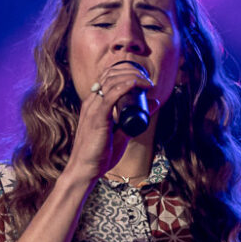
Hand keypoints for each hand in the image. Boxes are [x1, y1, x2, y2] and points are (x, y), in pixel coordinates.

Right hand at [63, 62, 152, 181]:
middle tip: (148, 81)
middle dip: (132, 72)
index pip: (109, 76)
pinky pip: (109, 97)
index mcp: (95, 103)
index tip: (145, 80)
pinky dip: (123, 86)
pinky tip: (135, 83)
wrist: (85, 170)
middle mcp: (92, 102)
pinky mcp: (96, 119)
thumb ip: (137, 117)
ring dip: (131, 77)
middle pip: (111, 75)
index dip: (127, 72)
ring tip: (146, 83)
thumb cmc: (101, 154)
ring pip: (111, 82)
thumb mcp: (124, 131)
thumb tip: (155, 101)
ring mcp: (92, 109)